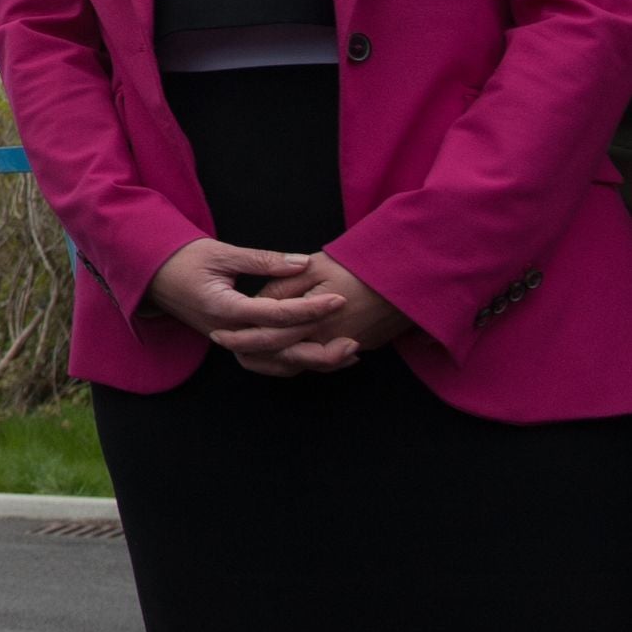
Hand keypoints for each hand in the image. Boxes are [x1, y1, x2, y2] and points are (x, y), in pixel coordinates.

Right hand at [146, 237, 345, 365]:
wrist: (150, 274)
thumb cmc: (182, 258)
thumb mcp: (222, 253)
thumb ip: (264, 261)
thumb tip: (303, 263)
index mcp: (222, 308)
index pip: (275, 315)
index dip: (309, 308)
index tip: (338, 299)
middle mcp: (226, 332)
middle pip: (279, 349)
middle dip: (320, 344)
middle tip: (354, 337)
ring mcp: (228, 341)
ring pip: (275, 363)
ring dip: (312, 361)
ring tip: (347, 353)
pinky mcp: (232, 342)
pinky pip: (267, 362)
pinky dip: (295, 363)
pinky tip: (321, 355)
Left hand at [243, 251, 410, 375]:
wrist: (412, 277)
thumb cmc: (361, 266)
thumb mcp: (316, 267)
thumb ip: (283, 286)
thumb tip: (259, 302)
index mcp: (313, 320)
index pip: (268, 337)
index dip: (241, 337)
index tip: (218, 334)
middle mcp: (329, 340)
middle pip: (283, 358)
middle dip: (253, 355)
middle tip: (230, 348)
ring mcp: (347, 346)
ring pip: (304, 365)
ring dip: (277, 362)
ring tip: (251, 352)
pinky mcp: (362, 346)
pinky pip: (325, 362)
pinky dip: (304, 361)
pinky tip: (290, 353)